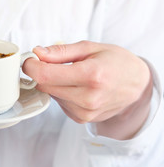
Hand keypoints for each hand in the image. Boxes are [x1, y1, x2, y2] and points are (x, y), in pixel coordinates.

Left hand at [23, 41, 151, 138]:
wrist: (137, 86)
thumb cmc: (116, 63)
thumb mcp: (91, 47)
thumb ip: (61, 51)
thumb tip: (38, 53)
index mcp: (91, 75)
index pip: (46, 75)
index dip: (31, 66)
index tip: (29, 59)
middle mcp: (88, 97)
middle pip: (44, 86)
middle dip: (40, 73)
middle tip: (47, 62)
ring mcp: (85, 111)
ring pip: (50, 95)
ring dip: (52, 84)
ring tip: (70, 75)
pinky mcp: (82, 119)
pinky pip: (59, 103)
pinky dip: (61, 93)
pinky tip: (75, 87)